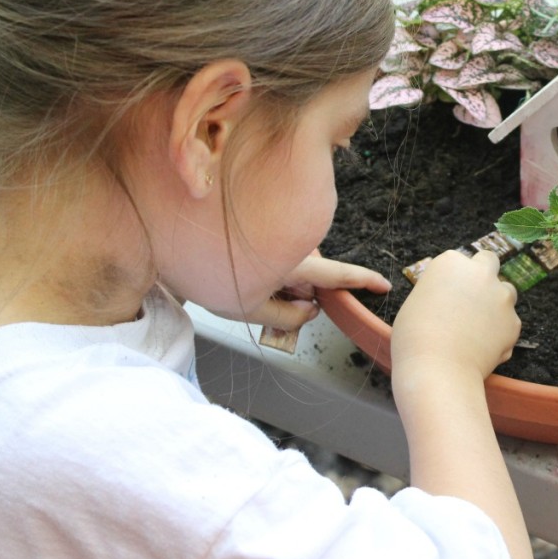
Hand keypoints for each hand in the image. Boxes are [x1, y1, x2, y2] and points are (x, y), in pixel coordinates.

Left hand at [210, 250, 390, 329]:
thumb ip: (287, 316)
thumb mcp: (249, 309)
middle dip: (298, 295)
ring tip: (248, 288)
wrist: (173, 247)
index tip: (384, 284)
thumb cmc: (206, 274)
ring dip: (280, 286)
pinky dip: (269, 277)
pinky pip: (278, 264)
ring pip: (293, 273)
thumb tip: (309, 310)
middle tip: (268, 303)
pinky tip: (244, 276)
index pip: (337, 274)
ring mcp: (278, 242)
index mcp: (293, 262)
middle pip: (311, 279)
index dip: (363, 281)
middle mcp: (290, 248)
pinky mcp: (265, 241)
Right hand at [391, 249, 519, 382]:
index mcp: (451, 262)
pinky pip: (509, 324)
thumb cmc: (414, 338)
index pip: (459, 261)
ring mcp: (501, 296)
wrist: (438, 369)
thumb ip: (439, 292)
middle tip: (472, 299)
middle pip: (488, 262)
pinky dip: (500, 333)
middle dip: (484, 276)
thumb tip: (450, 298)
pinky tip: (482, 348)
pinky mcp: (514, 323)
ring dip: (496, 304)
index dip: (455, 278)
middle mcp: (481, 273)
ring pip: (505, 292)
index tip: (449, 295)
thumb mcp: (417, 302)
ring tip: (477, 329)